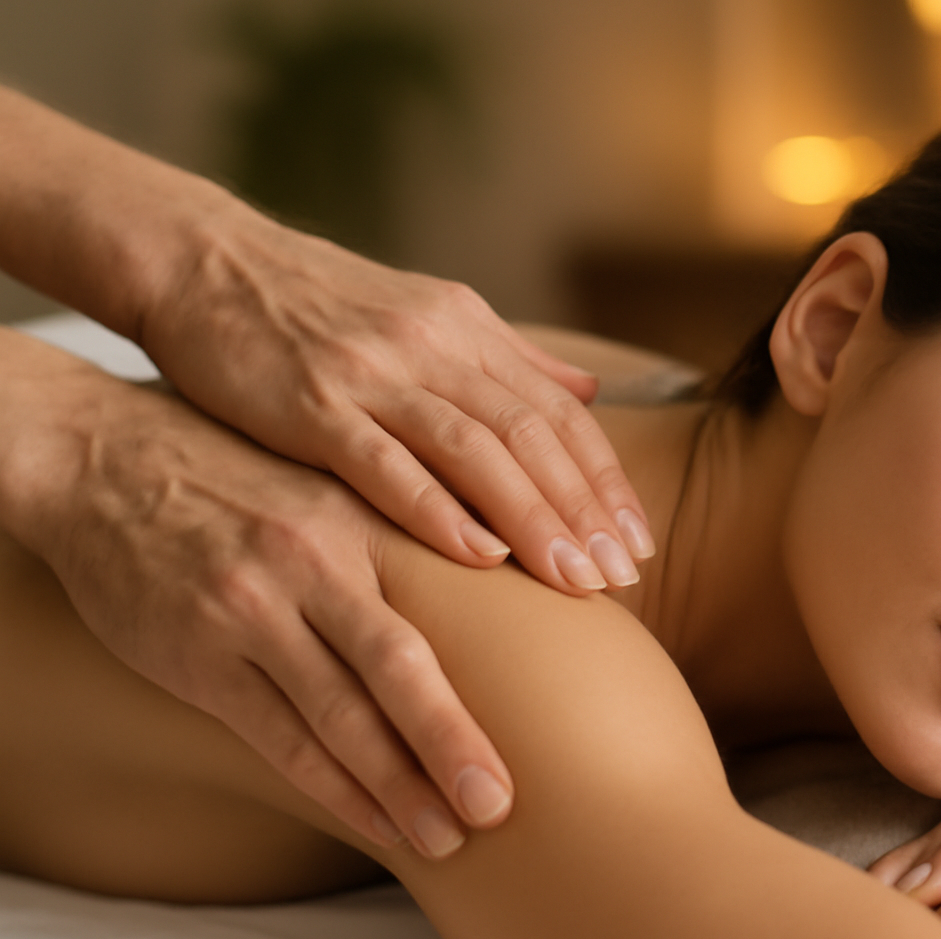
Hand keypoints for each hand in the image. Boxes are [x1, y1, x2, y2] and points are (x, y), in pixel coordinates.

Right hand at [5, 351, 502, 859]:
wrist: (110, 463)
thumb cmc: (247, 480)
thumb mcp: (338, 485)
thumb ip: (413, 529)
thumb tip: (508, 569)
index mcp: (362, 519)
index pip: (447, 597)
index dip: (502, 656)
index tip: (557, 710)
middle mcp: (311, 562)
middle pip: (398, 666)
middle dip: (452, 740)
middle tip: (501, 804)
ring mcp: (251, 612)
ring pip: (337, 715)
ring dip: (395, 785)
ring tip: (447, 838)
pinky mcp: (200, 656)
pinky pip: (277, 737)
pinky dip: (331, 787)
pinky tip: (375, 822)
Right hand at [140, 207, 654, 594]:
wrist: (208, 262)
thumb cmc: (321, 307)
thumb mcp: (429, 317)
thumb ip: (511, 360)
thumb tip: (591, 389)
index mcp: (467, 331)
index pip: (560, 413)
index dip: (605, 480)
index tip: (639, 543)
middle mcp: (434, 347)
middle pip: (531, 435)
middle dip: (584, 510)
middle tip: (623, 577)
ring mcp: (373, 373)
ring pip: (474, 449)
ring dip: (531, 518)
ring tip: (572, 580)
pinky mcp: (311, 402)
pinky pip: (384, 459)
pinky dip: (435, 506)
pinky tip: (478, 555)